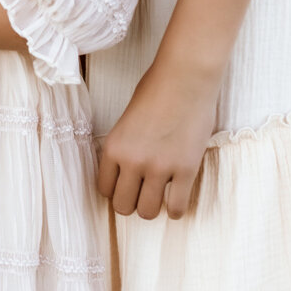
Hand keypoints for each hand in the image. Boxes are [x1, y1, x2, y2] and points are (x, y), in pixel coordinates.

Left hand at [96, 63, 219, 219]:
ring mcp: (159, 167)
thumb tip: (128, 174)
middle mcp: (132, 161)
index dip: (115, 190)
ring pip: (147, 212)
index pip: (104, 189)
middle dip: (132, 202)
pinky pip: (176, 208)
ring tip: (159, 194)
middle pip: (123, 207)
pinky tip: (177, 197)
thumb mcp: (127, 120)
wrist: (185, 78)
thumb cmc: (156, 90)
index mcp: (113, 147)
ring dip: (153, 206)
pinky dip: (176, 209)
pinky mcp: (186, 170)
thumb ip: (125, 147)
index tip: (125, 185)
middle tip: (142, 192)